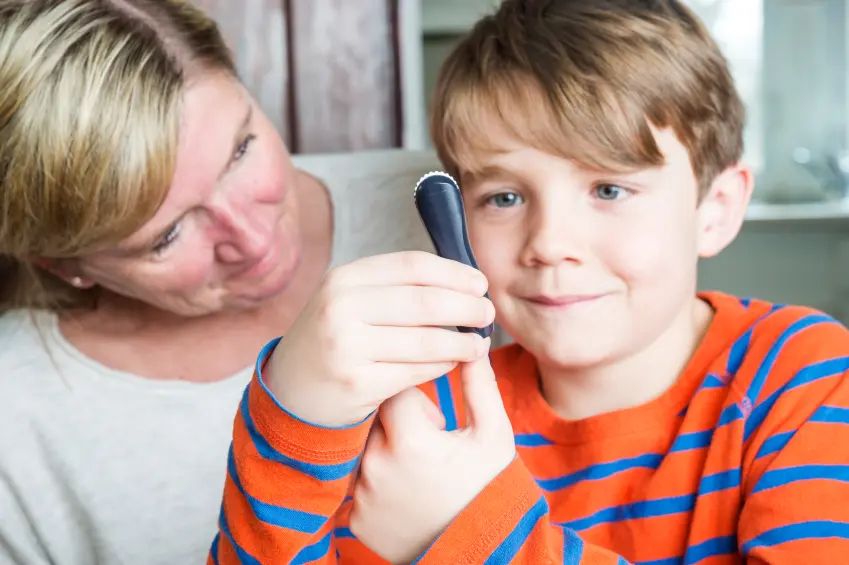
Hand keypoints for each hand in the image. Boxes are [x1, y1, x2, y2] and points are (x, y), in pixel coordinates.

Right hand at [265, 251, 494, 426]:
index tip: (480, 283)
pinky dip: (442, 366)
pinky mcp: (357, 383)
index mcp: (344, 278)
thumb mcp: (350, 301)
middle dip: (466, 306)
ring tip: (478, 343)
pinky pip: (416, 371)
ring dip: (462, 342)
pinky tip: (453, 363)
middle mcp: (341, 307)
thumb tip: (462, 281)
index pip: (413, 266)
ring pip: (426, 340)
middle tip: (487, 313)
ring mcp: (346, 346)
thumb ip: (395, 287)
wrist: (291, 391)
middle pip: (425, 301)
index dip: (454, 273)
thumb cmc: (335, 340)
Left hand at [350, 354, 515, 563]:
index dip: (415, 395)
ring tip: (414, 469)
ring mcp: (362, 493)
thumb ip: (479, 385)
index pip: (394, 387)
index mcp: (410, 438)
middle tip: (424, 443)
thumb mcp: (494, 436)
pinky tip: (402, 492)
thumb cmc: (490, 490)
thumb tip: (472, 344)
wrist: (479, 552)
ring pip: (363, 446)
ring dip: (382, 448)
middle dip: (397, 420)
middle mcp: (376, 464)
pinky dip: (375, 480)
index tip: (431, 415)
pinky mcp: (355, 517)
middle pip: (374, 415)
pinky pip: (356, 480)